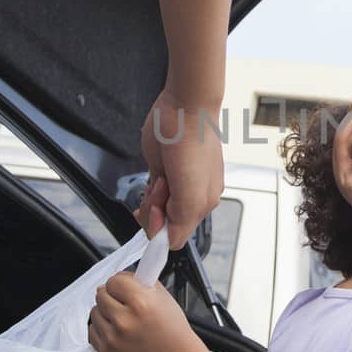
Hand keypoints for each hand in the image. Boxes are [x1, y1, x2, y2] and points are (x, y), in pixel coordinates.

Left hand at [88, 270, 192, 351]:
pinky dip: (102, 327)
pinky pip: (92, 329)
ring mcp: (114, 338)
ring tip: (123, 317)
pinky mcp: (107, 350)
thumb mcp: (160, 294)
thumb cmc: (169, 323)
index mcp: (141, 302)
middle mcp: (125, 321)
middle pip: (100, 294)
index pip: (114, 281)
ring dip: (106, 311)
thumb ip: (135, 281)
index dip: (121, 283)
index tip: (127, 289)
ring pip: (94, 311)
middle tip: (125, 303)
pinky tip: (118, 330)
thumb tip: (109, 281)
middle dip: (112, 295)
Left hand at [138, 86, 223, 249]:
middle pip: (164, 224)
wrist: (184, 109)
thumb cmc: (192, 143)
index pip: (175, 237)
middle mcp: (191, 197)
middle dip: (155, 211)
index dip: (160, 229)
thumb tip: (169, 242)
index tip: (156, 211)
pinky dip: (148, 190)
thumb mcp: (191, 193)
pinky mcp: (163, 172)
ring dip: (151, 198)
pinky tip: (156, 175)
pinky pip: (151, 193)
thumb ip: (181, 221)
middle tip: (159, 188)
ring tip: (160, 176)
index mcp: (203, 204)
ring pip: (155, 209)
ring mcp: (176, 184)